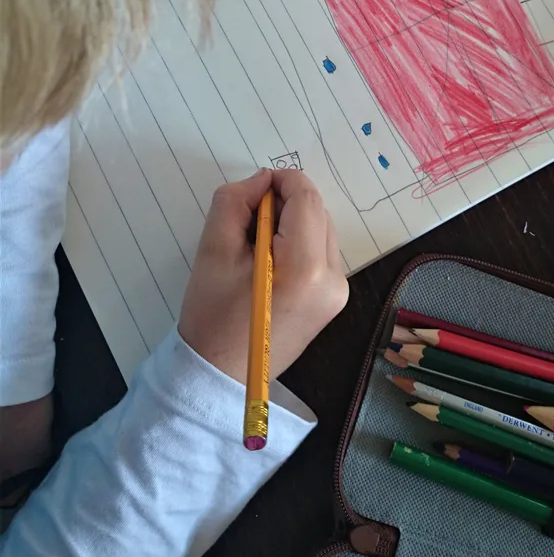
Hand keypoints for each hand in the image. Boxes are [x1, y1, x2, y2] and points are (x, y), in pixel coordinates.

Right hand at [178, 168, 347, 383]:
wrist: (220, 376)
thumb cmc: (212, 316)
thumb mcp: (213, 250)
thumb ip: (235, 202)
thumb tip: (262, 181)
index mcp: (306, 267)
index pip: (306, 198)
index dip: (281, 181)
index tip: (254, 189)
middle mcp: (334, 278)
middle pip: (316, 212)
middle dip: (284, 204)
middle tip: (246, 222)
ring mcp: (338, 292)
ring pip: (320, 230)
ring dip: (291, 224)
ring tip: (255, 247)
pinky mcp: (334, 300)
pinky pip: (321, 252)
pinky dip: (297, 244)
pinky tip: (269, 263)